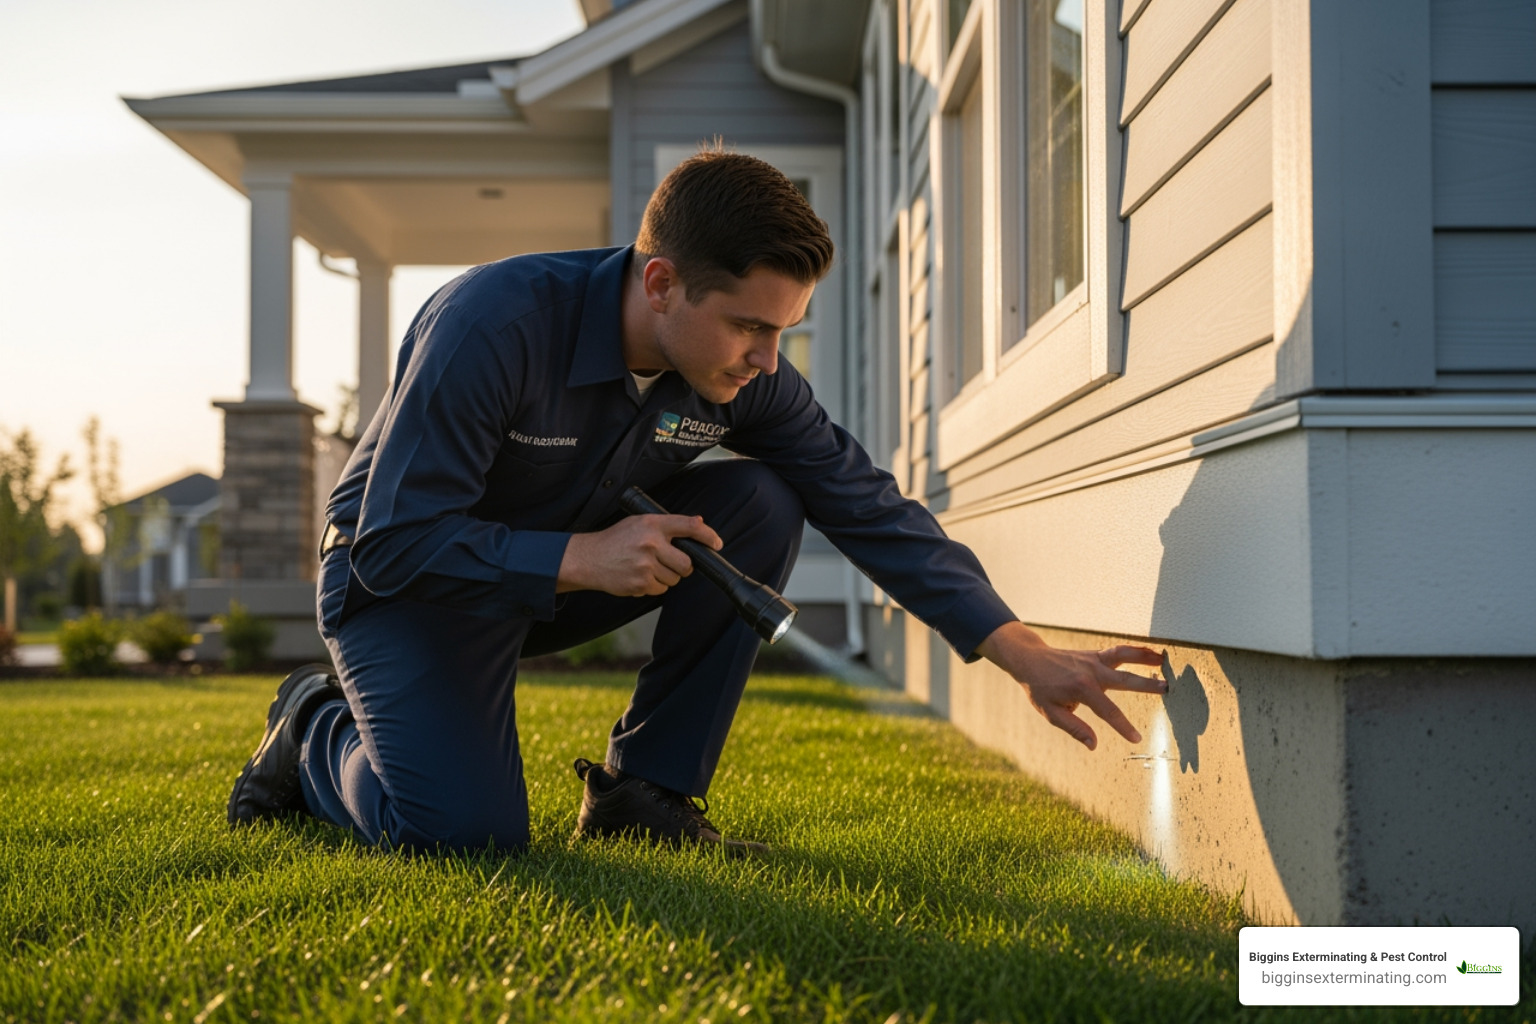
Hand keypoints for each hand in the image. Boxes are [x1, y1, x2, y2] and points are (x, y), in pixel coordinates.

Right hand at [556, 513, 722, 596]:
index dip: (708, 536)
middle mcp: (650, 543)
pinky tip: (640, 576)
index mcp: (652, 524)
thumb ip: (667, 524)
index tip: (716, 543)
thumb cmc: (615, 540)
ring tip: (647, 567)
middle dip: (684, 566)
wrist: (588, 559)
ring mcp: (645, 565)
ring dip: (667, 576)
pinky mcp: (640, 583)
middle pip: (687, 563)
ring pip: (675, 578)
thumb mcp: (639, 522)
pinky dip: (655, 586)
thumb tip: (697, 522)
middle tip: (672, 563)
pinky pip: (661, 589)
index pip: (690, 527)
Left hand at [975, 621, 1165, 749]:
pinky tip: (1152, 652)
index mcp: (1082, 689)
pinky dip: (1136, 650)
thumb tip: (1094, 745)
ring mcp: (1095, 659)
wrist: (1030, 659)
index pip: (1108, 711)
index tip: (1136, 738)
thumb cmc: (1040, 689)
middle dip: (1147, 685)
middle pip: (1125, 679)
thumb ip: (1074, 728)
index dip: (1123, 726)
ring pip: (1125, 656)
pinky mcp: (1096, 654)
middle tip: (1168, 689)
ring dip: (1145, 657)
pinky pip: (1119, 651)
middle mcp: (1092, 672)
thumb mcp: (1051, 713)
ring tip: (1165, 661)